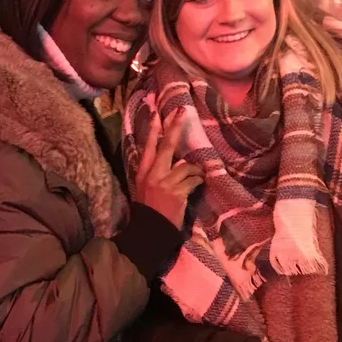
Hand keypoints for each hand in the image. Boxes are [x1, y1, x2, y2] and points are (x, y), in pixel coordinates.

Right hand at [134, 109, 203, 228]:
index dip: (153, 130)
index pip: (149, 147)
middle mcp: (154, 174)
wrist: (151, 230)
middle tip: (182, 111)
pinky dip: (198, 181)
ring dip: (194, 171)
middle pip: (166, 146)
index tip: (156, 113)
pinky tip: (198, 184)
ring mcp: (166, 183)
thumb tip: (175, 160)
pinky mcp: (178, 192)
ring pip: (186, 166)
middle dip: (175, 127)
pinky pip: (194, 180)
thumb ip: (156, 173)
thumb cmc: (150, 210)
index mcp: (144, 172)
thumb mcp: (145, 188)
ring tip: (197, 177)